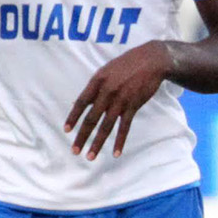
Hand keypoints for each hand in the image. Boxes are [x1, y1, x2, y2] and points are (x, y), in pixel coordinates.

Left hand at [64, 41, 173, 160]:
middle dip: (82, 136)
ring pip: (106, 126)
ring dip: (97, 143)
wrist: (151, 60)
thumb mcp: (106, 70)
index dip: (73, 117)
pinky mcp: (133, 106)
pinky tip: (116, 153)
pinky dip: (120, 141)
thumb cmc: (127, 64)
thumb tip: (82, 101)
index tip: (66, 131)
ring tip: (90, 156)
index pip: (81, 102)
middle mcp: (106, 92)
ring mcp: (120, 100)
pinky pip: (124, 127)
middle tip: (75, 150)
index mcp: (97, 81)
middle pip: (91, 118)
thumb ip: (95, 86)